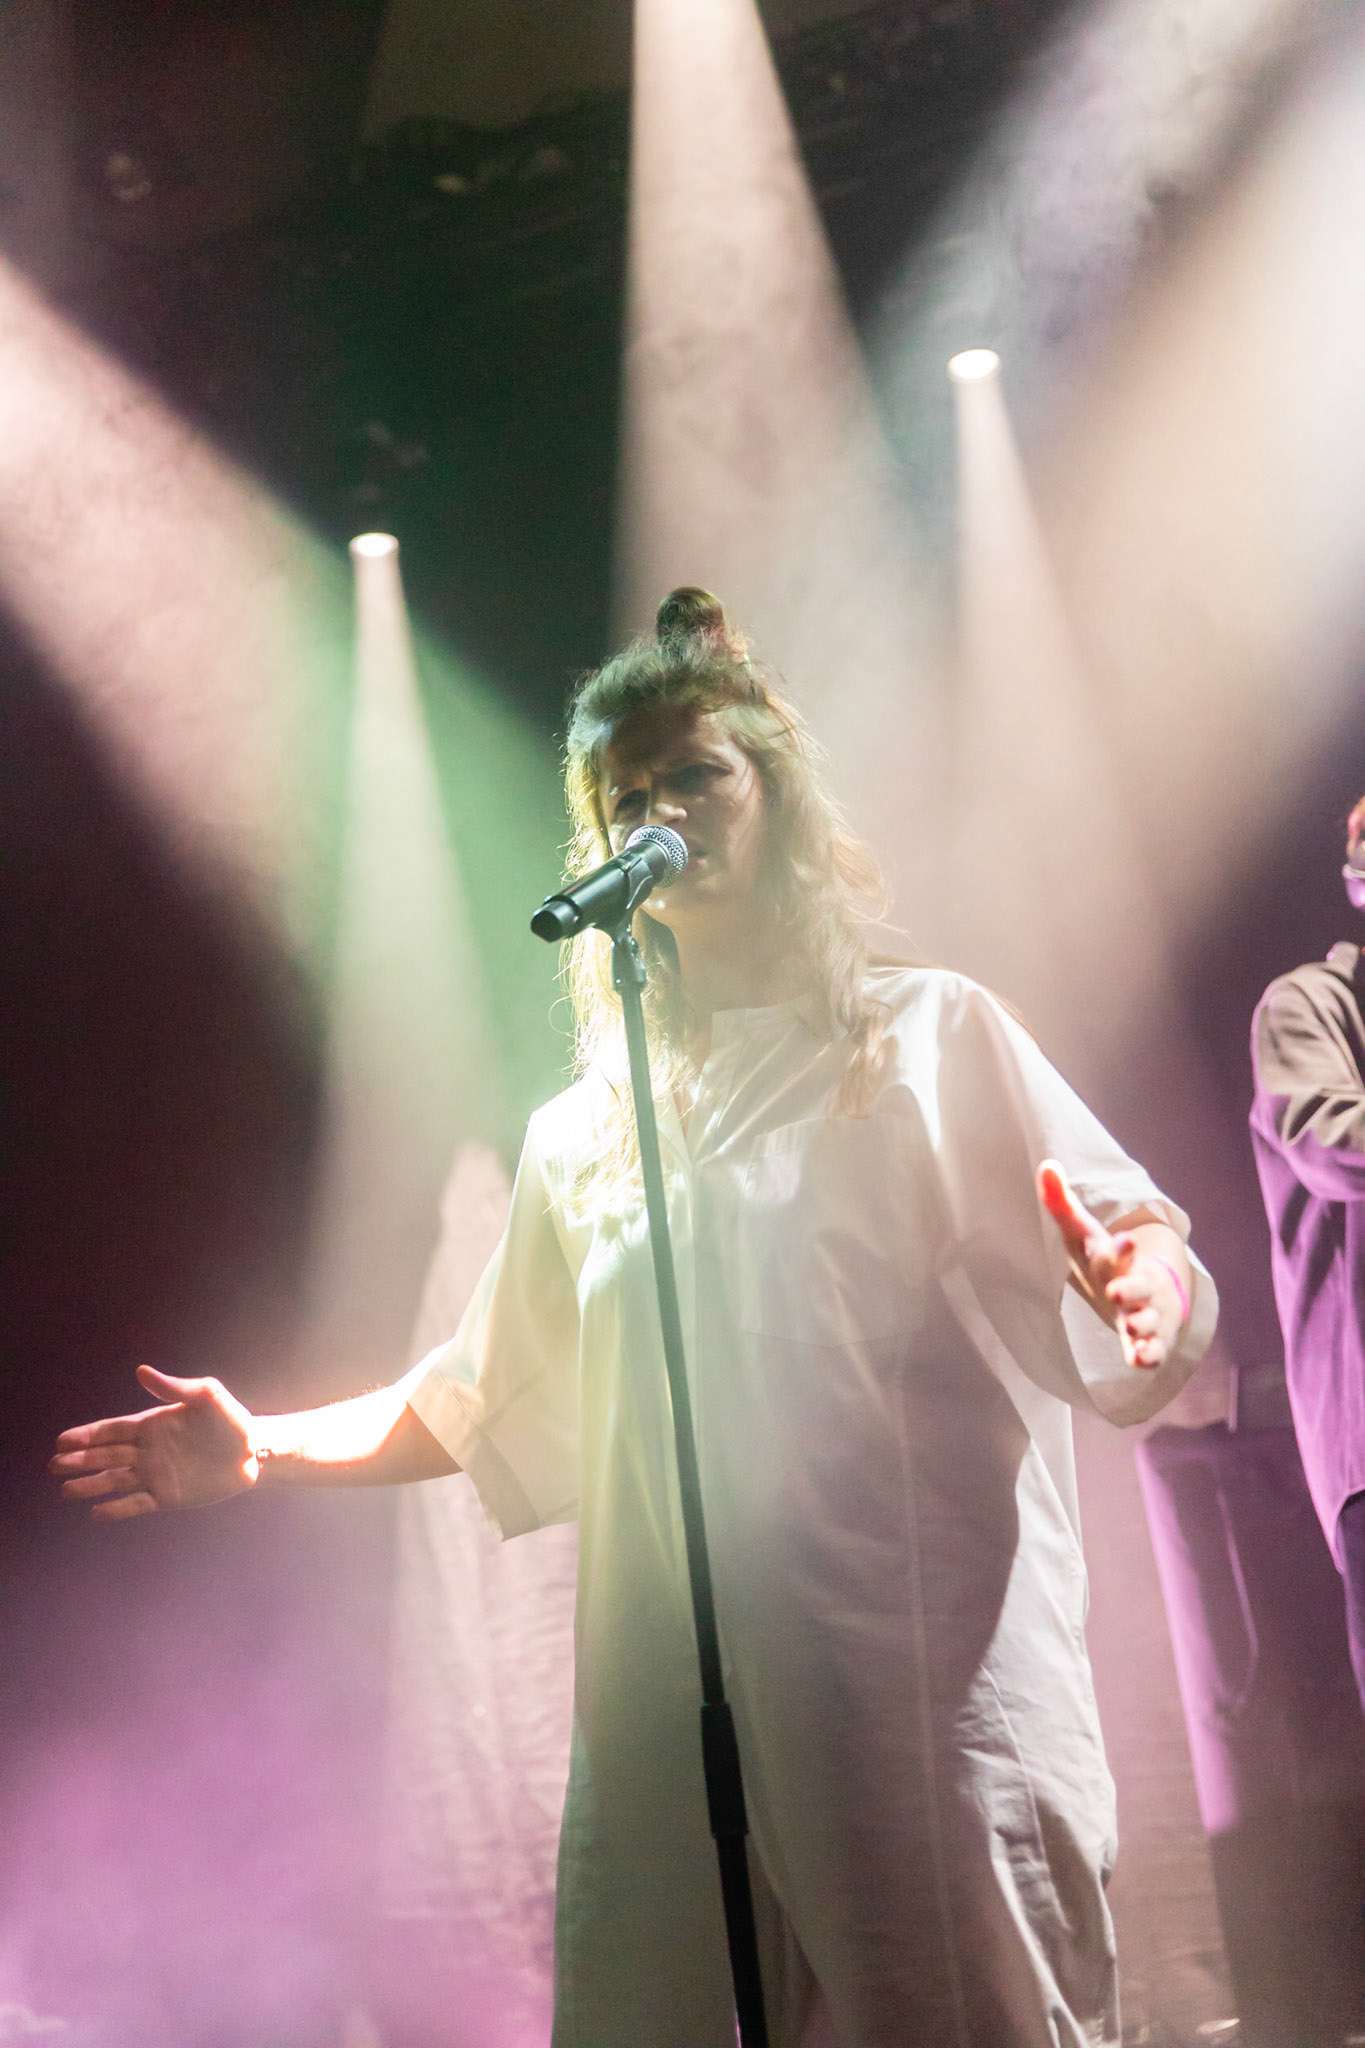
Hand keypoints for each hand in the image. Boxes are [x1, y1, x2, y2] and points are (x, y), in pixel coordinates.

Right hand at [50, 1365, 257, 1518]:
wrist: (254, 1452)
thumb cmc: (231, 1419)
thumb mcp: (206, 1395)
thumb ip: (174, 1387)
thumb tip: (141, 1372)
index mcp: (152, 1425)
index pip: (112, 1430)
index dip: (86, 1435)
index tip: (61, 1441)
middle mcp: (148, 1451)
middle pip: (106, 1456)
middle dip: (80, 1460)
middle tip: (54, 1465)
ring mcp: (155, 1474)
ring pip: (115, 1481)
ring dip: (91, 1485)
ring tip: (66, 1490)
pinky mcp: (167, 1496)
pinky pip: (136, 1503)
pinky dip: (116, 1509)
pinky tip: (96, 1512)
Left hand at [1037, 1160, 1184, 1371]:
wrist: (1145, 1288)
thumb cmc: (1105, 1259)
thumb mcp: (1082, 1232)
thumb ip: (1061, 1203)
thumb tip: (1046, 1165)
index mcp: (1118, 1260)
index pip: (1119, 1253)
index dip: (1121, 1248)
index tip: (1124, 1241)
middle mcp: (1137, 1285)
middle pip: (1138, 1288)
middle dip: (1132, 1289)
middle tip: (1117, 1292)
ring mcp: (1146, 1313)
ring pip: (1148, 1321)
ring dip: (1141, 1326)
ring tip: (1132, 1331)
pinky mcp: (1150, 1338)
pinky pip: (1153, 1349)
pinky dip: (1149, 1355)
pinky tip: (1139, 1361)